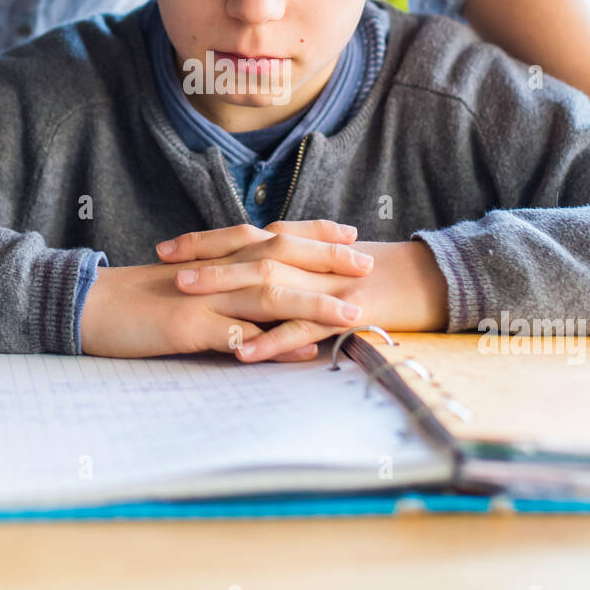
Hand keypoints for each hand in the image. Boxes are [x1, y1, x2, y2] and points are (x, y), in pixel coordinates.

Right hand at [79, 232, 367, 358]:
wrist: (90, 305)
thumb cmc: (140, 298)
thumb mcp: (188, 285)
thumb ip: (225, 284)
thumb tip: (261, 294)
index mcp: (218, 256)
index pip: (274, 236)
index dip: (314, 233)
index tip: (350, 233)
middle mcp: (217, 270)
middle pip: (280, 257)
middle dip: (327, 261)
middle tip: (367, 265)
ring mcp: (204, 298)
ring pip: (267, 295)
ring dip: (312, 304)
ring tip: (350, 314)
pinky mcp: (189, 328)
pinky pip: (237, 336)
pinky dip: (272, 344)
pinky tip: (300, 352)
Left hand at [160, 234, 449, 361]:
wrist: (424, 281)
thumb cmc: (369, 275)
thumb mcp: (322, 266)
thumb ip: (286, 266)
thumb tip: (244, 273)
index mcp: (300, 246)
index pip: (243, 237)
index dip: (203, 242)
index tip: (164, 248)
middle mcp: (307, 259)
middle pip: (248, 254)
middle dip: (204, 260)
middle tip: (165, 266)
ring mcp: (323, 286)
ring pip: (269, 285)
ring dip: (226, 290)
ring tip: (189, 297)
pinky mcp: (343, 314)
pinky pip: (303, 329)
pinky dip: (272, 340)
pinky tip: (244, 352)